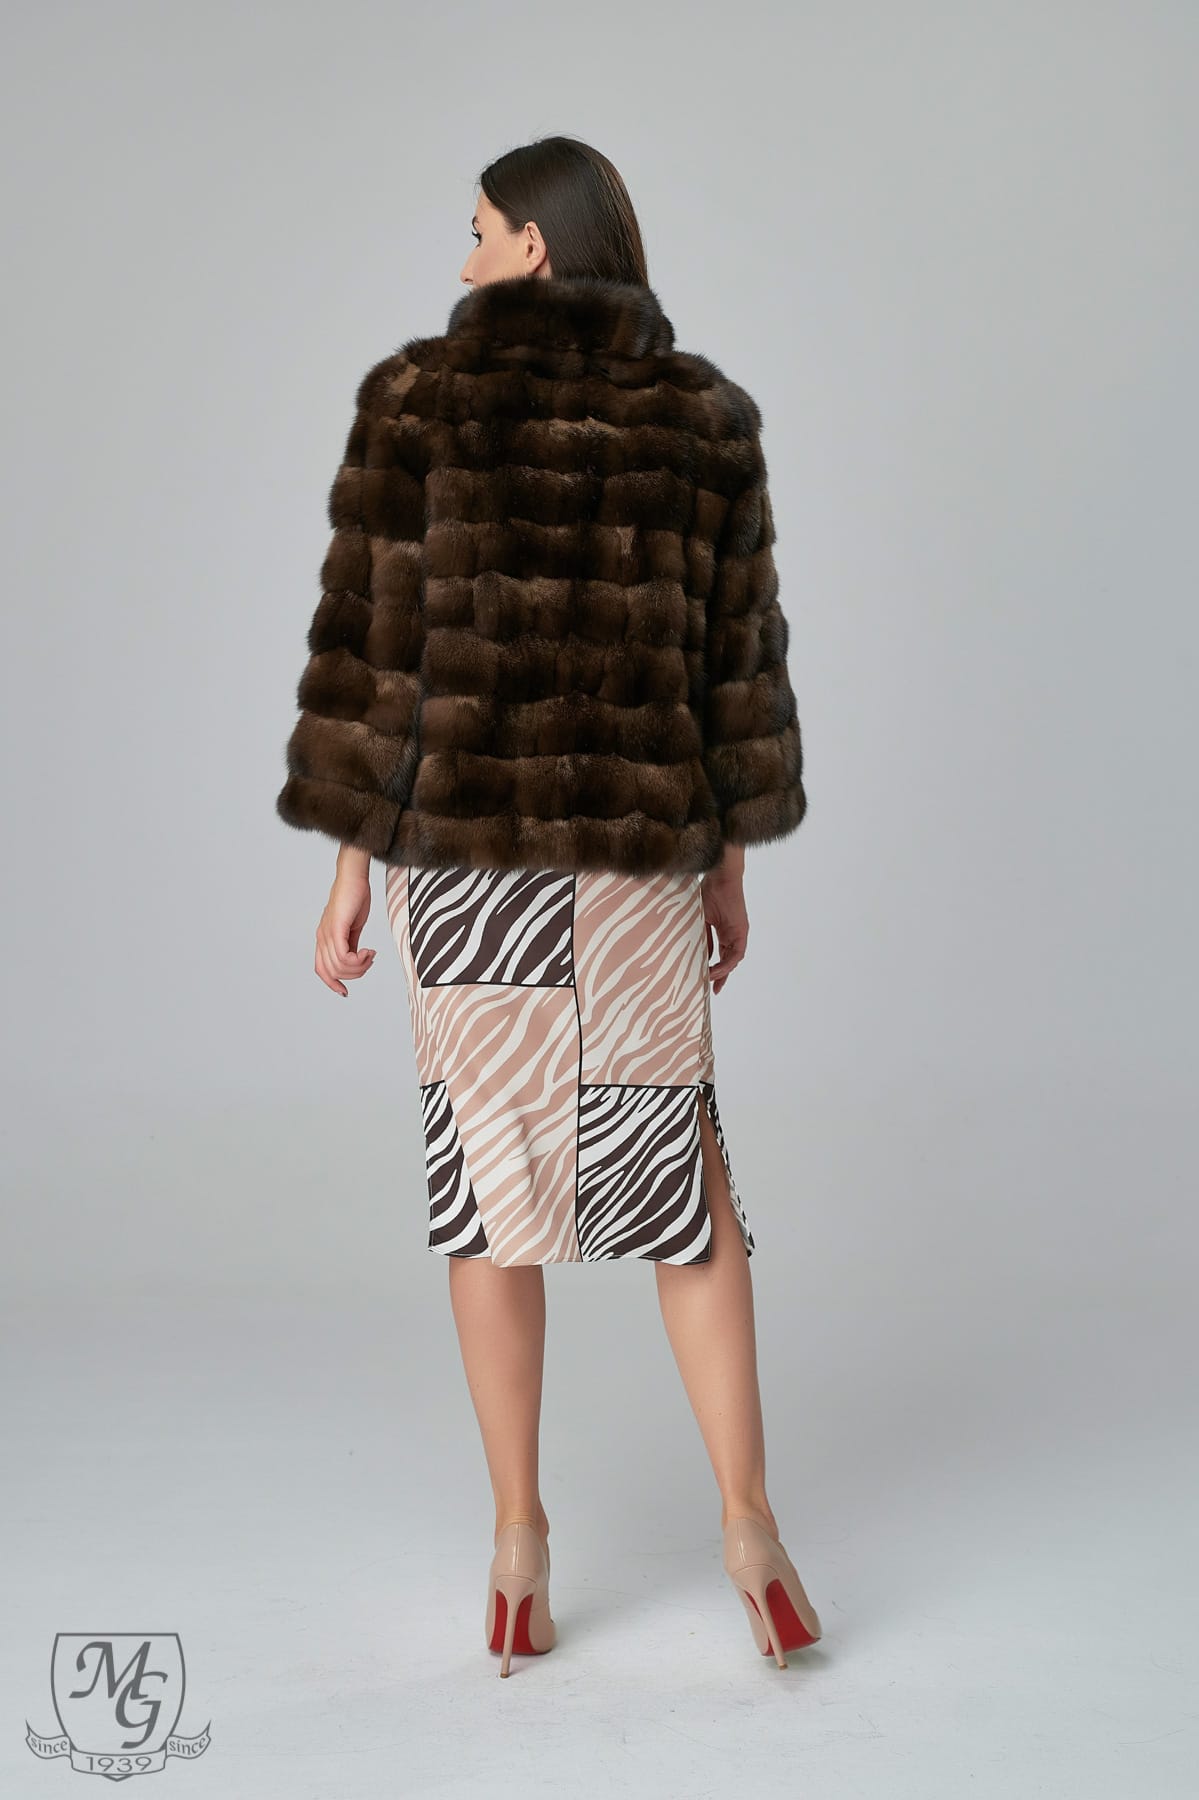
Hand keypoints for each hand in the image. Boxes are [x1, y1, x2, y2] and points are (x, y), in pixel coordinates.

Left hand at [315, 867, 376, 995]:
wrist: (354, 878)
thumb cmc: (354, 898)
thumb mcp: (353, 927)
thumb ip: (351, 944)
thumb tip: (356, 959)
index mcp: (324, 939)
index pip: (321, 970)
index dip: (332, 984)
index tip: (345, 991)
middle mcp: (322, 938)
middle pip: (333, 973)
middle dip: (355, 974)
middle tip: (369, 961)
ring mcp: (327, 934)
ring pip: (339, 967)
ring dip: (359, 967)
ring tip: (370, 955)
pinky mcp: (335, 929)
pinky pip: (343, 957)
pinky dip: (359, 960)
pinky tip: (369, 951)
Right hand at [702, 869, 747, 993]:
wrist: (721, 877)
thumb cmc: (709, 891)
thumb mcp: (701, 917)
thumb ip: (701, 934)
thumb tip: (696, 951)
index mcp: (723, 930)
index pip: (720, 954)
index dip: (714, 967)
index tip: (705, 977)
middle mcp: (732, 934)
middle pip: (728, 961)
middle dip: (721, 976)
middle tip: (713, 990)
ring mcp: (738, 933)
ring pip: (733, 960)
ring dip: (723, 972)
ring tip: (711, 981)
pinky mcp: (741, 932)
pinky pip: (736, 954)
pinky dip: (727, 964)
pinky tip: (717, 971)